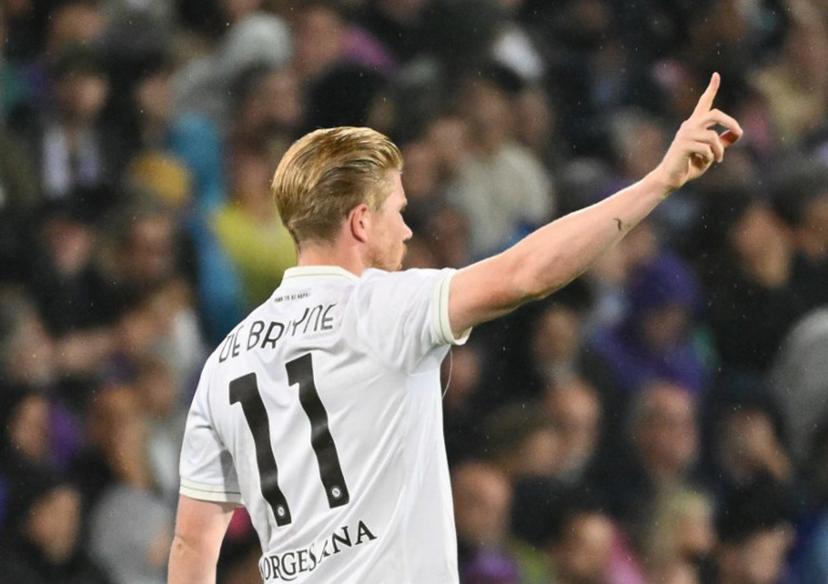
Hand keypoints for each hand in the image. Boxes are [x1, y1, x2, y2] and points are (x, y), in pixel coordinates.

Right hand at [653, 73, 742, 192]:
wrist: (670, 178)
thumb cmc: (689, 165)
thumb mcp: (710, 152)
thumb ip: (722, 142)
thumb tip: (737, 133)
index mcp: (694, 125)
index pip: (704, 102)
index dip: (711, 88)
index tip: (716, 74)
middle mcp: (689, 126)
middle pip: (715, 114)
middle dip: (730, 122)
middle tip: (739, 133)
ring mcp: (685, 134)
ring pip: (712, 137)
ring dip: (719, 150)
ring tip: (717, 159)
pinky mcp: (683, 145)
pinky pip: (706, 148)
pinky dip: (710, 157)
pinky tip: (705, 162)